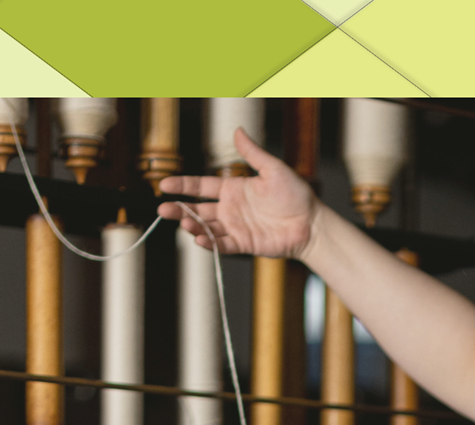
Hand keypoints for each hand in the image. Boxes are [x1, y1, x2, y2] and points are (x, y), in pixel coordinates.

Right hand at [157, 128, 319, 259]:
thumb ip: (253, 153)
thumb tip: (238, 130)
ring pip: (206, 227)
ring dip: (193, 225)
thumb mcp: (273, 169)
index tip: (164, 185)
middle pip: (197, 208)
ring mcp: (236, 227)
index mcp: (234, 189)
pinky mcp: (244, 244)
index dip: (183, 185)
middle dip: (179, 209)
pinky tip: (199, 238)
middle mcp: (231, 208)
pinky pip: (222, 244)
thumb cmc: (296, 195)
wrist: (311, 223)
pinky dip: (210, 243)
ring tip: (184, 222)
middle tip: (163, 208)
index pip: (201, 186)